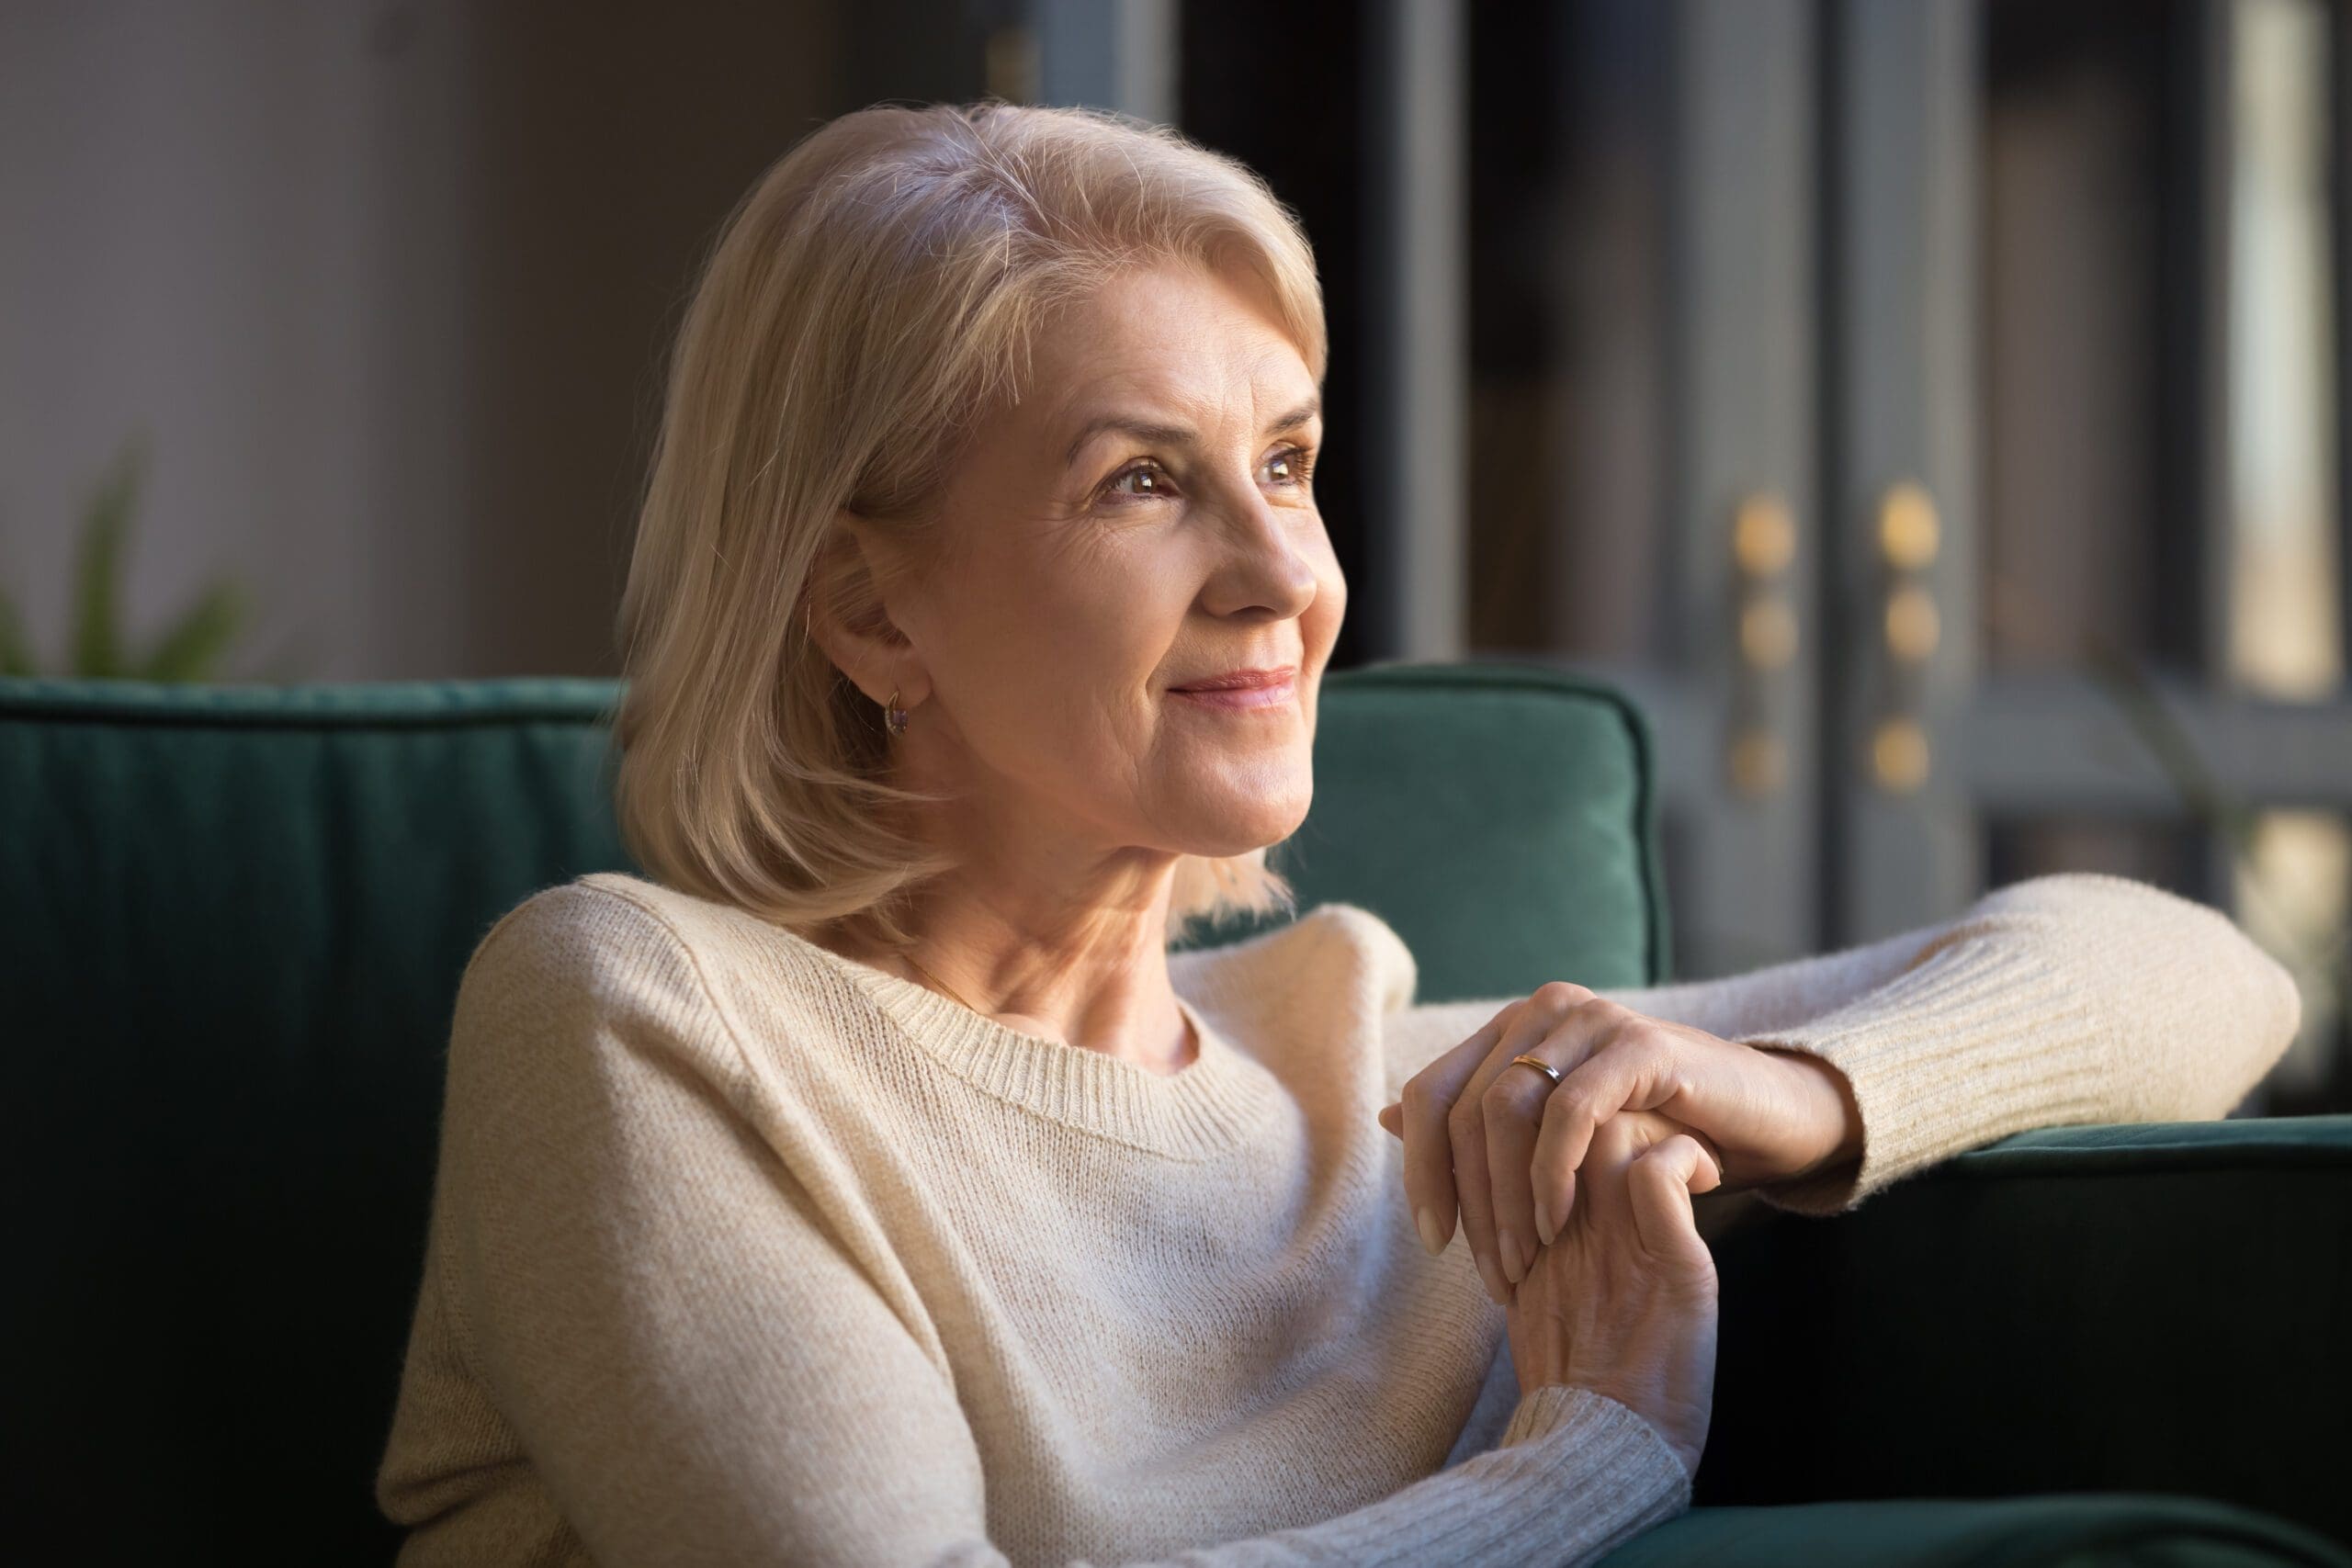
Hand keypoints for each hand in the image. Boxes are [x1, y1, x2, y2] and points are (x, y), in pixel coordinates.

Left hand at [1377, 982, 1860, 1302]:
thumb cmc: (1652, 1132)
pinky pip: (1571, 1111)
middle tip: (1487, 1270)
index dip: (1421, 1169)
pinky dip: (1553, 1174)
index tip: (1435, 1242)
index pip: (1431, 1095)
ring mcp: (1590, 1019)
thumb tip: (1386, 1116)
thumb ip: (1478, 1122)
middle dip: (1468, 1199)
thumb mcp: (1557, 1132)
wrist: (1758, 1119)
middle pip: (1463, 1108)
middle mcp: (1541, 1010)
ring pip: (1508, 1109)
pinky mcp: (1639, 1045)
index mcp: (1511, 1027)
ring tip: (1525, 1258)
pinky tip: (1558, 1224)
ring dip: (1507, 1196)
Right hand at [1506, 1107, 1719, 1479]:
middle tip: (1627, 1110)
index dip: (1539, 1110)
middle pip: (1549, 1119)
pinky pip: (1660, 1174)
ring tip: (1669, 1133)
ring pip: (1604, 1132)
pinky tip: (1706, 1175)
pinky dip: (1684, 1158)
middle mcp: (1562, 1228)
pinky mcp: (1669, 1260)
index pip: (1513, 1129)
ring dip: (1632, 1122)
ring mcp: (1613, 1242)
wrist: (1611, 1452)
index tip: (1588, 1122)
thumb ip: (1509, 1239)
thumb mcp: (1527, 1301)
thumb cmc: (1580, 1386)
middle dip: (1580, 1104)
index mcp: (1526, 1230)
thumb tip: (1498, 1215)